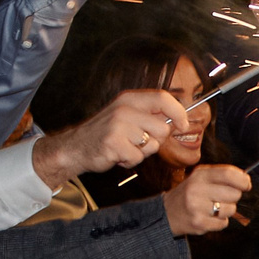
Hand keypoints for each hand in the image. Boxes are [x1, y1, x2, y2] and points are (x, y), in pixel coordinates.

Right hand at [32, 90, 188, 186]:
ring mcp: (118, 125)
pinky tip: (118, 155)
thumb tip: (181, 119)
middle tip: (138, 141)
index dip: (179, 113)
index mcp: (129, 99)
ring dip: (142, 152)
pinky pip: (138, 157)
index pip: (164, 98)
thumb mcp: (127, 115)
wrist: (75, 147)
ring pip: (152, 144)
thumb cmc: (106, 132)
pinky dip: (131, 161)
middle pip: (162, 128)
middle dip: (156, 140)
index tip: (183, 125)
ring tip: (126, 147)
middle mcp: (124, 109)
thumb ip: (150, 114)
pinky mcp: (113, 143)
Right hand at [164, 163, 249, 236]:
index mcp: (199, 175)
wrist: (167, 213)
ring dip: (226, 210)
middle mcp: (196, 190)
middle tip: (221, 198)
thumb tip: (246, 179)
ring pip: (231, 210)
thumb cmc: (191, 193)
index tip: (246, 184)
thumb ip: (222, 174)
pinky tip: (208, 217)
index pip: (228, 174)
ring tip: (212, 208)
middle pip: (234, 194)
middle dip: (233, 197)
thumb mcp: (201, 177)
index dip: (243, 180)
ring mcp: (197, 208)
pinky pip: (224, 223)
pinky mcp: (199, 223)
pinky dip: (220, 222)